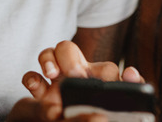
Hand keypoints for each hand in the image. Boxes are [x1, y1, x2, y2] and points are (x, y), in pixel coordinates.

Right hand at [6, 41, 143, 120]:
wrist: (81, 120)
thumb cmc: (99, 112)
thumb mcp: (116, 104)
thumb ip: (130, 88)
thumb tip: (131, 72)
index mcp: (99, 79)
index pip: (105, 68)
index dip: (105, 73)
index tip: (105, 82)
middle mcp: (76, 74)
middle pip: (67, 48)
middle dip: (68, 57)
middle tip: (73, 74)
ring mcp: (56, 81)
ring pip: (48, 54)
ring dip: (47, 59)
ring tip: (52, 74)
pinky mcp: (40, 92)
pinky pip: (30, 77)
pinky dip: (30, 78)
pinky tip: (35, 85)